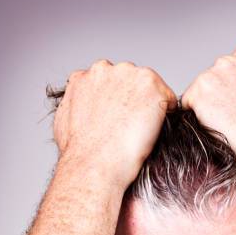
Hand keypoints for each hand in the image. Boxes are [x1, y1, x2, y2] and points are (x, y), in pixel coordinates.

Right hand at [54, 59, 176, 186]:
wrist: (94, 165)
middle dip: (134, 101)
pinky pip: (169, 100)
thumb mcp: (66, 122)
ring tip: (140, 133)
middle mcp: (106, 69)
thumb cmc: (79, 154)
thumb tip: (86, 111)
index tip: (120, 121)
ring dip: (150, 107)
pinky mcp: (152, 87)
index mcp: (83, 77)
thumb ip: (78, 106)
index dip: (118, 103)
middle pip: (130, 81)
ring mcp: (129, 75)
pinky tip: (153, 133)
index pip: (109, 82)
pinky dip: (166, 115)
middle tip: (130, 129)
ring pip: (150, 88)